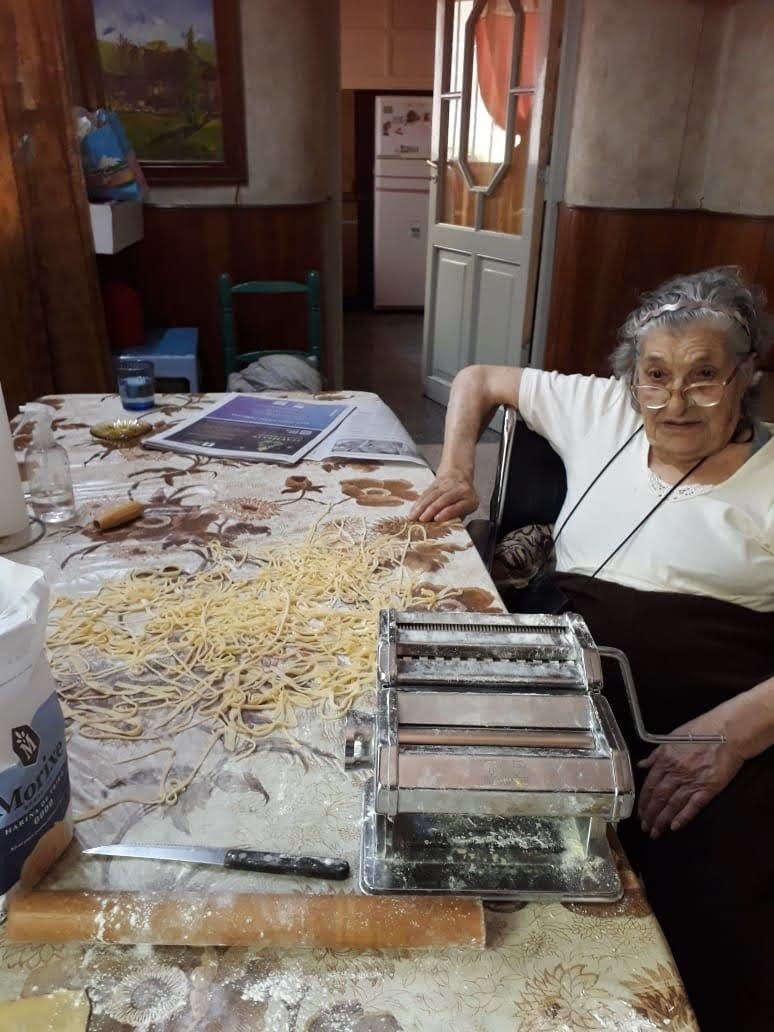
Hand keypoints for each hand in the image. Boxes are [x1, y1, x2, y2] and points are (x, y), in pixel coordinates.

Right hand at [409, 470, 478, 522]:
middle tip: (421, 519)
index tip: (437, 518)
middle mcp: (460, 490)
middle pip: (443, 500)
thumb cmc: (463, 498)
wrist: (459, 474)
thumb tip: (443, 527)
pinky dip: (418, 502)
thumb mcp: (466, 509)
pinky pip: (426, 493)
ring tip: (413, 516)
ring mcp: (447, 485)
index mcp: (470, 500)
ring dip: (421, 507)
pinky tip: (413, 510)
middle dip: (431, 510)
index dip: (448, 512)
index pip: (458, 506)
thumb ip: (456, 518)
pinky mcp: (436, 482)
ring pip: (432, 496)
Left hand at [637, 705, 747, 838]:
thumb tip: (642, 764)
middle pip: (658, 797)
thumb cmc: (700, 732)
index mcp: (665, 759)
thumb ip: (656, 754)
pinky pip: (693, 806)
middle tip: (645, 827)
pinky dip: (683, 817)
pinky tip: (675, 827)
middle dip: (650, 815)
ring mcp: (692, 781)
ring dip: (662, 820)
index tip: (640, 812)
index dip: (643, 801)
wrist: (727, 733)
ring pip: (672, 804)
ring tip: (655, 832)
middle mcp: (676, 772)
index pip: (649, 785)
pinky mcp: (708, 787)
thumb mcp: (672, 738)